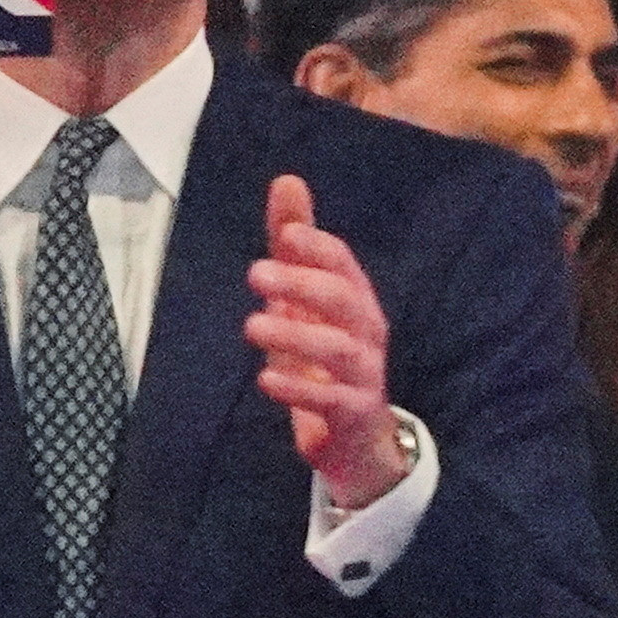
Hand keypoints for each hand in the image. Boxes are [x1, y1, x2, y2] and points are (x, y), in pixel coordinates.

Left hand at [248, 174, 405, 506]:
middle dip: (304, 283)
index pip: (344, 264)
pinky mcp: (353, 413)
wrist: (358, 438)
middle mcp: (366, 332)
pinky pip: (333, 400)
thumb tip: (287, 180)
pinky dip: (299, 389)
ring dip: (296, 334)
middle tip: (256, 273)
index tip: (287, 233)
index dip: (319, 248)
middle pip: (346, 300)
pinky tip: (266, 379)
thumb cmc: (325, 357)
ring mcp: (363, 374)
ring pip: (339, 349)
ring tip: (251, 325)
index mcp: (354, 300)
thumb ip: (293, 245)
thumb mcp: (304, 299)